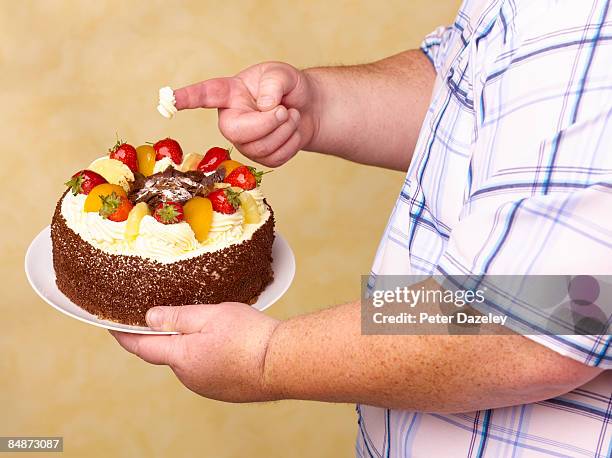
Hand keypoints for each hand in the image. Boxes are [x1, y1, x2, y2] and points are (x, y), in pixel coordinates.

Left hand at [110, 303, 279, 401]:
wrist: (284, 363)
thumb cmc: (250, 337)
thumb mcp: (210, 315)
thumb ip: (177, 316)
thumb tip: (149, 318)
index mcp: (181, 357)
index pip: (142, 346)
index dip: (124, 335)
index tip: (111, 325)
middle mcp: (190, 377)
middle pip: (169, 353)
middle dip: (168, 336)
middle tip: (177, 314)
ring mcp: (208, 387)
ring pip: (191, 361)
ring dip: (192, 345)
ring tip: (213, 327)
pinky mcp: (225, 390)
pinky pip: (208, 370)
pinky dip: (209, 356)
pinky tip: (227, 344)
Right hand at [174, 62, 319, 166]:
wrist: (308, 109)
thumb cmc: (289, 88)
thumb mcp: (283, 74)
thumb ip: (273, 84)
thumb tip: (264, 107)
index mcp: (230, 94)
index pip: (205, 95)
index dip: (186, 98)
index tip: (168, 99)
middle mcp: (231, 120)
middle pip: (238, 132)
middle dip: (268, 123)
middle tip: (286, 110)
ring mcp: (244, 142)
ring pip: (260, 148)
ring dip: (286, 130)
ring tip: (292, 115)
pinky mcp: (260, 158)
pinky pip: (275, 158)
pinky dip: (292, 143)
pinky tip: (293, 130)